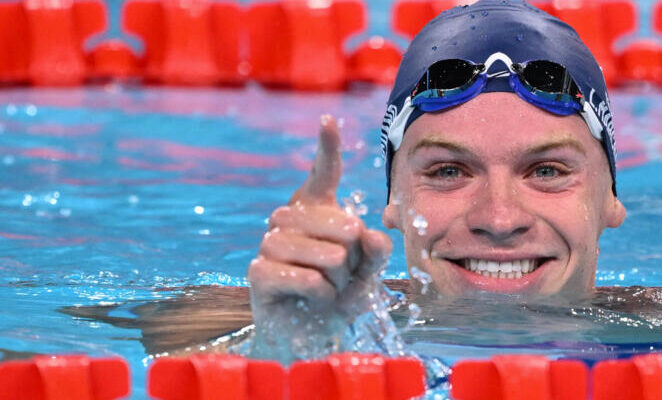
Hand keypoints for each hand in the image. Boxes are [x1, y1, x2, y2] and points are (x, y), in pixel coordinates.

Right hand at [247, 115, 391, 357]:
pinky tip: (317, 298)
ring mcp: (269, 243)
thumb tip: (369, 233)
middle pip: (336, 222)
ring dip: (337, 276)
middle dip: (352, 255)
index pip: (322, 174)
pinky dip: (320, 291)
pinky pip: (301, 276)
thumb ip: (376, 251)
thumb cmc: (340, 294)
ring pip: (321, 252)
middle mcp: (288, 219)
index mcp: (316, 210)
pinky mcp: (257, 272)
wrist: (313, 334)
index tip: (330, 120)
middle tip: (344, 272)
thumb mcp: (367, 272)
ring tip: (331, 288)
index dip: (327, 148)